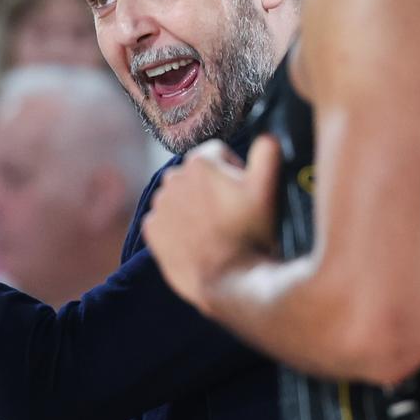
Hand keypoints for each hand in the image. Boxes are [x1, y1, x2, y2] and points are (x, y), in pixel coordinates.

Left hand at [141, 137, 280, 312]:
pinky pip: (165, 220)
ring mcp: (159, 205)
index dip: (235, 172)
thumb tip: (266, 137)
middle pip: (197, 176)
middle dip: (211, 189)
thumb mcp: (267, 190)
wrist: (226, 282)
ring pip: (180, 198)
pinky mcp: (151, 230)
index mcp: (199, 162)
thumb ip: (268, 152)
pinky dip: (178, 227)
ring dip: (194, 207)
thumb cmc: (250, 235)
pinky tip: (197, 240)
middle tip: (231, 215)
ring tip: (215, 230)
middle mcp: (172, 178)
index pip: (218, 154)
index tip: (244, 195)